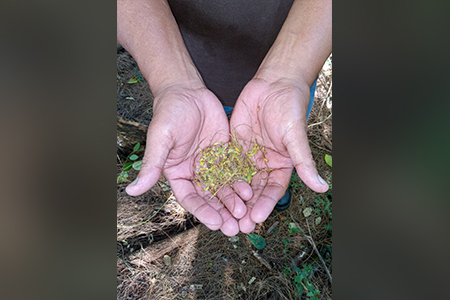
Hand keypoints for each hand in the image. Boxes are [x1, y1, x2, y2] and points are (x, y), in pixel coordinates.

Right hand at [126, 84, 247, 235]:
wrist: (187, 90)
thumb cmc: (169, 112)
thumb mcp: (160, 139)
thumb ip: (151, 165)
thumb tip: (131, 190)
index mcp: (177, 174)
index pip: (190, 198)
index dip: (203, 211)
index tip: (215, 222)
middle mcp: (195, 173)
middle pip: (210, 198)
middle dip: (222, 212)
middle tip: (235, 226)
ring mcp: (211, 164)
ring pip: (224, 187)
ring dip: (234, 201)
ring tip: (245, 212)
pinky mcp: (225, 153)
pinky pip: (234, 170)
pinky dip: (241, 181)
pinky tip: (250, 190)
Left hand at [230, 78, 328, 232]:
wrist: (274, 84)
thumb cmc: (290, 108)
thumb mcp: (295, 137)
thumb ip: (304, 163)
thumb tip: (323, 188)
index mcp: (281, 166)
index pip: (272, 190)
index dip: (265, 205)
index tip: (256, 220)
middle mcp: (263, 164)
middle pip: (253, 191)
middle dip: (245, 208)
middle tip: (236, 227)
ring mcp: (247, 156)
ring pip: (237, 181)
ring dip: (230, 199)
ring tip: (221, 216)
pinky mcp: (233, 146)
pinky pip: (225, 164)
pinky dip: (219, 178)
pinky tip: (209, 191)